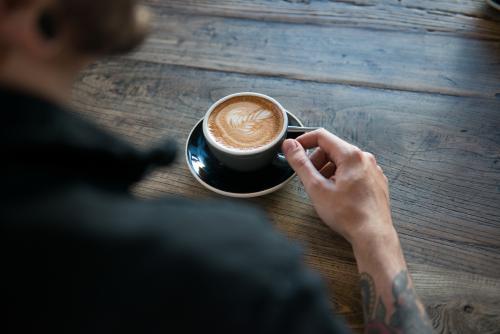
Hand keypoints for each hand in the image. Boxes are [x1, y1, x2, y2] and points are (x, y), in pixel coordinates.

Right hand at [282, 129, 394, 246]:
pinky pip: (355, 172)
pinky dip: (342, 178)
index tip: (294, 150)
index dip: (304, 141)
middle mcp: (365, 158)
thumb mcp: (316, 187)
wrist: (372, 235)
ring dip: (329, 171)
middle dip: (317, 160)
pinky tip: (338, 195)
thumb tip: (290, 146)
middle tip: (309, 178)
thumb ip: (301, 163)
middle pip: (333, 149)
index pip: (322, 136)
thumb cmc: (347, 214)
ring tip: (324, 190)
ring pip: (344, 161)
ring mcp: (373, 170)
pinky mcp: (376, 182)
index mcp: (351, 155)